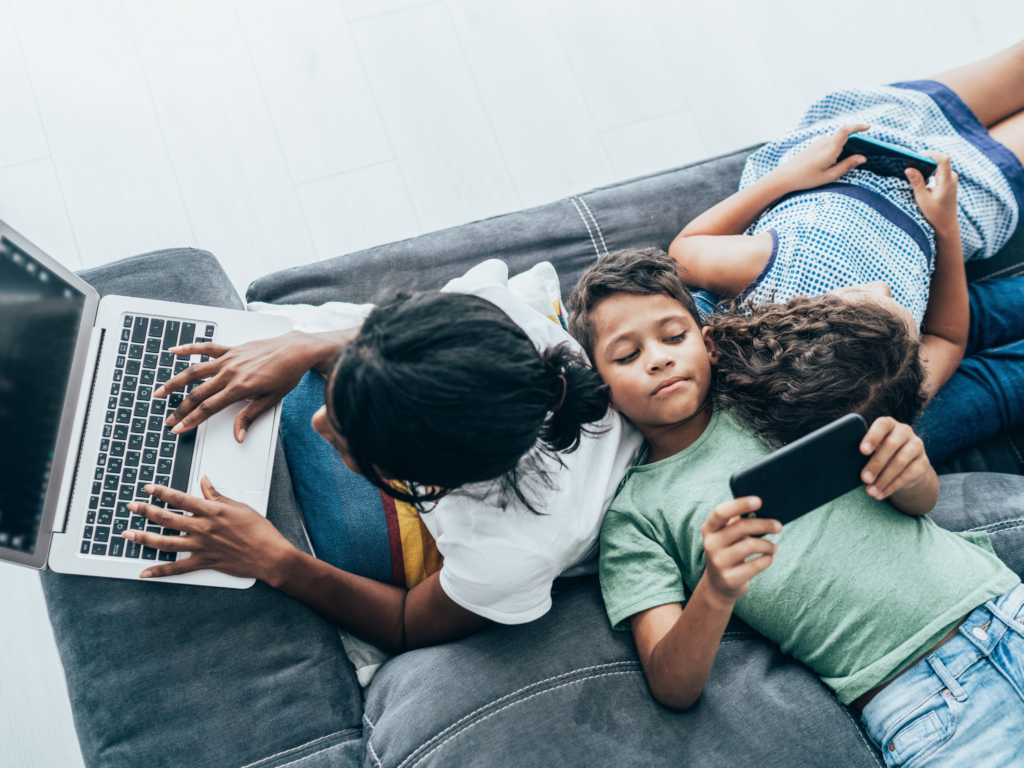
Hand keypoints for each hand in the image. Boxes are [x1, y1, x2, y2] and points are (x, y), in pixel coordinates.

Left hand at [122, 478, 297, 581]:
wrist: (269, 555)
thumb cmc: (259, 531)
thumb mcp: (239, 507)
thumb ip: (217, 496)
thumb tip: (204, 483)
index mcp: (212, 512)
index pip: (180, 499)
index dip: (162, 492)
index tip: (148, 488)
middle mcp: (203, 529)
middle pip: (167, 519)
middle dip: (146, 511)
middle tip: (131, 507)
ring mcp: (202, 547)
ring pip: (166, 543)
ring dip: (144, 538)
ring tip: (128, 534)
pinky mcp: (204, 562)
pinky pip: (178, 569)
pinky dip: (160, 572)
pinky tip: (145, 572)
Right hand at [157, 330, 337, 441]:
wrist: (296, 350)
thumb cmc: (287, 374)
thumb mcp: (271, 400)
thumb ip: (250, 416)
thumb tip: (238, 436)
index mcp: (239, 389)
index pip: (208, 408)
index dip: (190, 420)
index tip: (177, 429)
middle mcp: (230, 373)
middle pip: (197, 393)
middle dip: (180, 409)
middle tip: (167, 419)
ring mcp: (229, 359)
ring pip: (194, 371)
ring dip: (174, 381)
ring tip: (159, 391)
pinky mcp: (231, 348)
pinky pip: (206, 347)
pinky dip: (189, 348)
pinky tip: (174, 351)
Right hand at [700, 496, 779, 605]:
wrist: (718, 585)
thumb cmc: (728, 551)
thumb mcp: (726, 535)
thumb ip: (737, 521)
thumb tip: (760, 505)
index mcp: (709, 529)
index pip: (721, 512)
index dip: (740, 505)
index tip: (759, 500)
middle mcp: (710, 544)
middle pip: (741, 527)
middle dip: (764, 525)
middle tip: (778, 526)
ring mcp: (718, 562)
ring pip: (751, 545)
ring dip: (768, 545)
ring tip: (773, 547)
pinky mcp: (729, 579)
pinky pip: (756, 565)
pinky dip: (767, 559)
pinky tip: (768, 558)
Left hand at [771, 123, 869, 192]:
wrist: (784, 176)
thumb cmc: (806, 178)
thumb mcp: (830, 175)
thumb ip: (847, 165)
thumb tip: (862, 158)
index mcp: (829, 148)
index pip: (846, 131)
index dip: (858, 126)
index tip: (869, 127)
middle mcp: (824, 142)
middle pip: (844, 136)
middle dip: (856, 142)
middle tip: (866, 150)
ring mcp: (818, 142)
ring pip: (837, 141)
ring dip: (846, 146)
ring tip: (853, 158)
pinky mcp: (815, 146)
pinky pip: (831, 144)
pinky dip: (838, 148)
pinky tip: (839, 159)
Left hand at [859, 417, 930, 499]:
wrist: (905, 464)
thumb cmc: (879, 452)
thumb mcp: (872, 448)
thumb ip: (863, 450)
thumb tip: (845, 462)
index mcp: (888, 424)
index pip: (882, 425)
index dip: (872, 437)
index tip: (862, 451)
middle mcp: (905, 431)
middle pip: (891, 445)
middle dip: (876, 464)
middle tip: (864, 478)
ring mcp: (916, 446)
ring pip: (900, 462)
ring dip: (883, 479)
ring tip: (870, 491)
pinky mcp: (924, 462)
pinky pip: (908, 475)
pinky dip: (892, 486)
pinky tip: (881, 493)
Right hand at [906, 151, 957, 238]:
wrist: (946, 224)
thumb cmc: (935, 214)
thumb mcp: (923, 199)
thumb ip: (917, 182)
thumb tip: (908, 168)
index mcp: (947, 181)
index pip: (943, 159)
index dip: (930, 154)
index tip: (916, 155)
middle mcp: (951, 177)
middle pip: (940, 160)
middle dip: (925, 158)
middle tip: (910, 162)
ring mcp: (951, 178)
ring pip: (938, 164)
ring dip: (926, 164)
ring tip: (913, 168)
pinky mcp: (947, 180)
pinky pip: (938, 170)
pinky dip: (928, 170)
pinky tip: (919, 176)